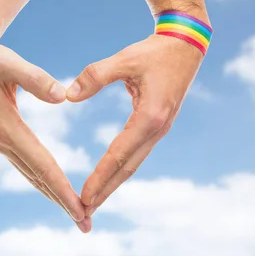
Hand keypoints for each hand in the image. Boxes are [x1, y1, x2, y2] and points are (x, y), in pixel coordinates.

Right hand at [0, 39, 90, 232]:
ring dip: (54, 195)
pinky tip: (53, 187)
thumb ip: (35, 78)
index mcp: (6, 127)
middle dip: (63, 203)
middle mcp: (2, 142)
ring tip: (76, 213)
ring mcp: (0, 142)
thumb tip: (63, 97)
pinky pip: (26, 165)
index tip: (81, 209)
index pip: (42, 165)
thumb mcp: (8, 62)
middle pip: (39, 178)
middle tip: (86, 225)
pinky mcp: (1, 137)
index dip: (62, 189)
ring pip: (32, 175)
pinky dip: (42, 180)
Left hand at [66, 35, 203, 216]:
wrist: (187, 44)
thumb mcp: (125, 58)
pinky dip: (122, 168)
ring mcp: (159, 129)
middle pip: (128, 168)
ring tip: (95, 200)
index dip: (101, 176)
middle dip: (106, 190)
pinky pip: (137, 152)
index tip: (84, 196)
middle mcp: (157, 129)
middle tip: (85, 211)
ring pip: (133, 163)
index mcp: (149, 116)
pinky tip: (111, 176)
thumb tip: (68, 95)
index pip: (119, 154)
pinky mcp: (158, 124)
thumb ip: (95, 76)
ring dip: (114, 183)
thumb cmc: (155, 51)